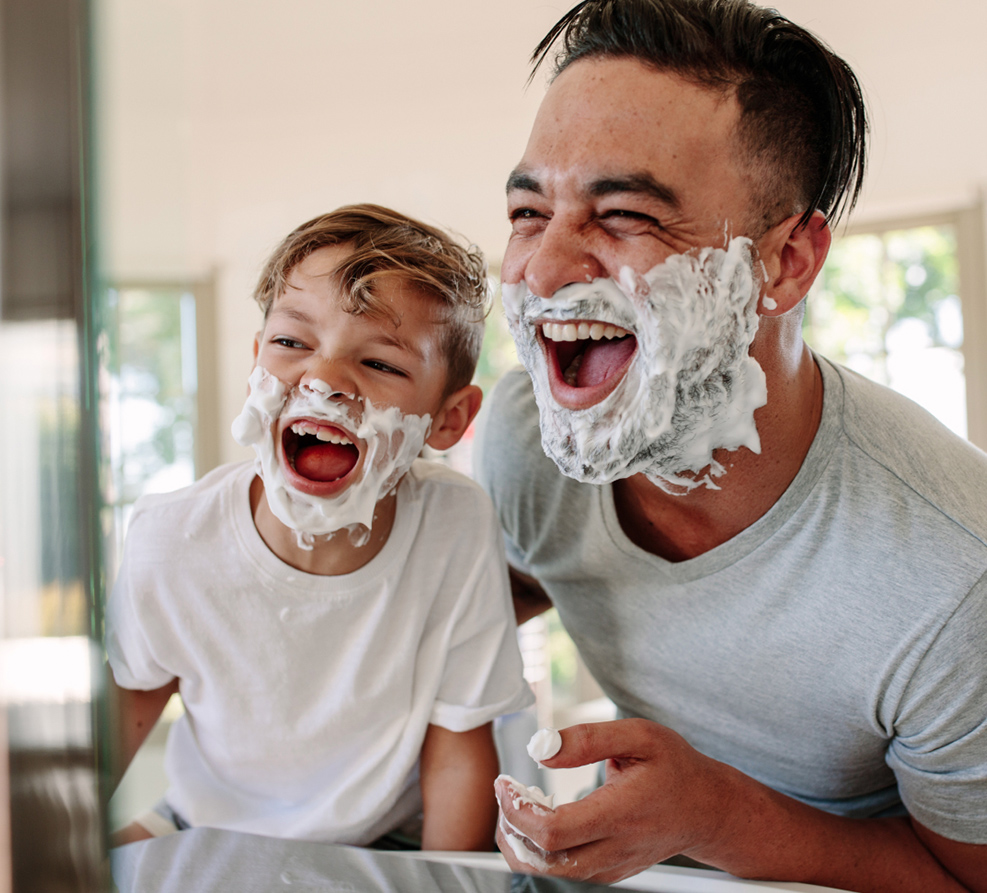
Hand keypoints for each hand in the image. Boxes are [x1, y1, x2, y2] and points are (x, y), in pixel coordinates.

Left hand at [494, 718, 733, 883]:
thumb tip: (544, 749)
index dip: (518, 811)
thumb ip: (589, 738)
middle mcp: (614, 848)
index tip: (505, 784)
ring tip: (518, 806)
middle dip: (511, 833)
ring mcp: (612, 866)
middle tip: (507, 797)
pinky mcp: (609, 872)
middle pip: (545, 864)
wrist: (708, 809)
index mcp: (620, 814)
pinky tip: (540, 820)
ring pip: (551, 875)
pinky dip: (540, 852)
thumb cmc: (676, 770)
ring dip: (522, 845)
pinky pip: (565, 874)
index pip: (555, 832)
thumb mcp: (640, 735)